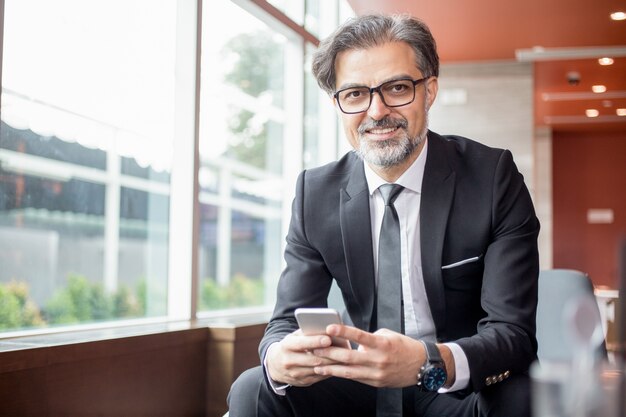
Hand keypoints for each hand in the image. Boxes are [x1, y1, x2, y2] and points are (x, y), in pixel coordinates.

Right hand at [265, 329, 347, 386]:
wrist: (275, 365)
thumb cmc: (289, 346)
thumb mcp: (293, 337)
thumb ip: (305, 332)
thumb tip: (323, 328)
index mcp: (286, 346)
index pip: (301, 344)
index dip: (315, 341)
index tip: (328, 338)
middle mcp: (289, 361)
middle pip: (313, 359)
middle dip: (329, 354)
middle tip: (344, 350)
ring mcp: (295, 374)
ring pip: (318, 369)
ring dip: (333, 364)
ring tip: (345, 357)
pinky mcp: (302, 382)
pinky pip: (319, 376)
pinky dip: (330, 370)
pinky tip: (338, 365)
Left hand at [310, 325, 425, 387]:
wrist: (421, 366)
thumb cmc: (403, 346)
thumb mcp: (387, 335)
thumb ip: (369, 338)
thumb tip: (352, 340)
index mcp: (382, 344)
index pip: (360, 336)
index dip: (344, 331)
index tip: (329, 327)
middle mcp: (379, 359)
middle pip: (349, 357)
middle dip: (330, 353)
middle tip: (315, 348)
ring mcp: (377, 373)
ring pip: (349, 372)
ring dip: (331, 368)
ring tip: (317, 365)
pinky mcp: (376, 382)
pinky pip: (355, 378)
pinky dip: (342, 374)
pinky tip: (331, 371)